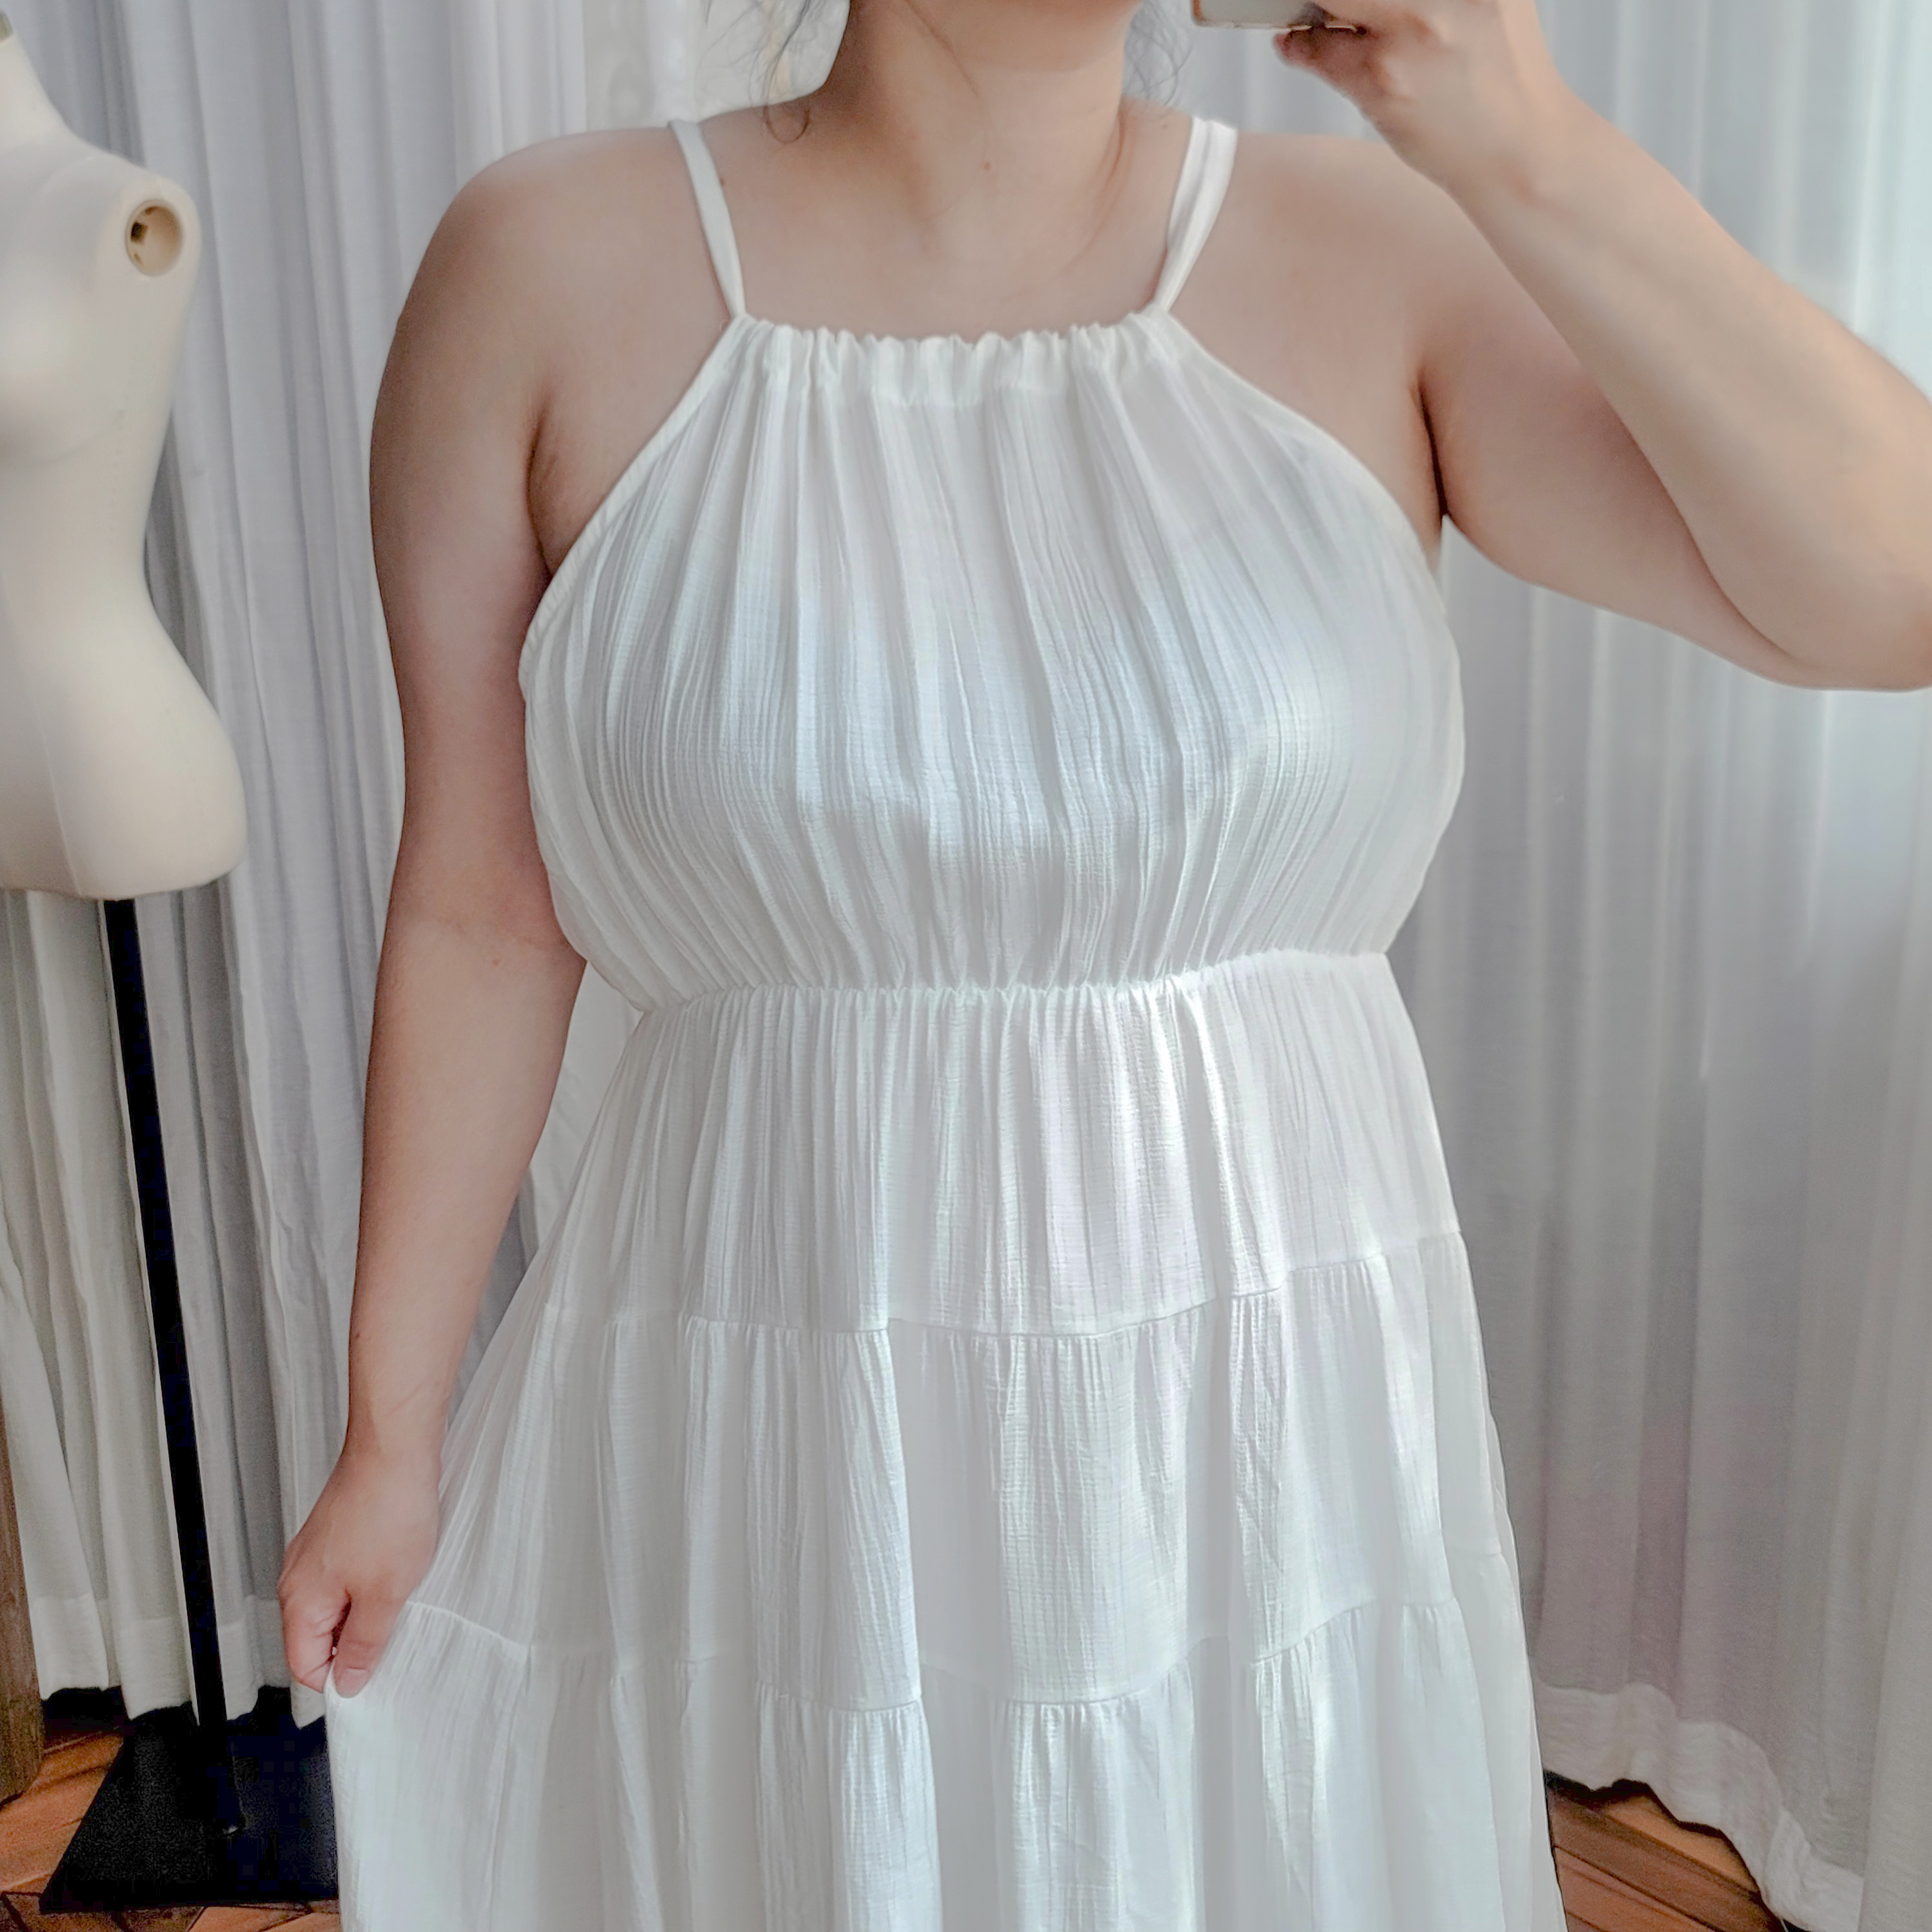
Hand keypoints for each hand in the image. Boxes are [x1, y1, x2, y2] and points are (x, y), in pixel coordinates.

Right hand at [279, 1439, 440, 1697]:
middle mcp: (299, 1576)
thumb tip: (350, 1682)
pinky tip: (402, 1569)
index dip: (340, 1678)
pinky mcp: (338, 1533)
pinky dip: (374, 1581)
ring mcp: (317, 1552)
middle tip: (397, 1632)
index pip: (304, 1665)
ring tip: (402, 1594)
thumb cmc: (388, 1508)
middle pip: (319, 1636)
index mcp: (299, 1599)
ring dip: (369, 1609)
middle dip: (357, 1642)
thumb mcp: (385, 1594)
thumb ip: (365, 1645)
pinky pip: (350, 1575)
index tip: (375, 1676)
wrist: (396, 1447)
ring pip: (339, 1604)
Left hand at [1273, 0, 1583, 201]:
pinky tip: (1297, 44)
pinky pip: (1321, 51)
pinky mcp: (1382, 76)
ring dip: (1316, 12)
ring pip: (1332, 2)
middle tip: (1325, 4)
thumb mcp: (1485, 2)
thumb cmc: (1500, 83)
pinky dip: (1301, 46)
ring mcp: (1413, 27)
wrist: (1518, 152)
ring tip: (1311, 20)